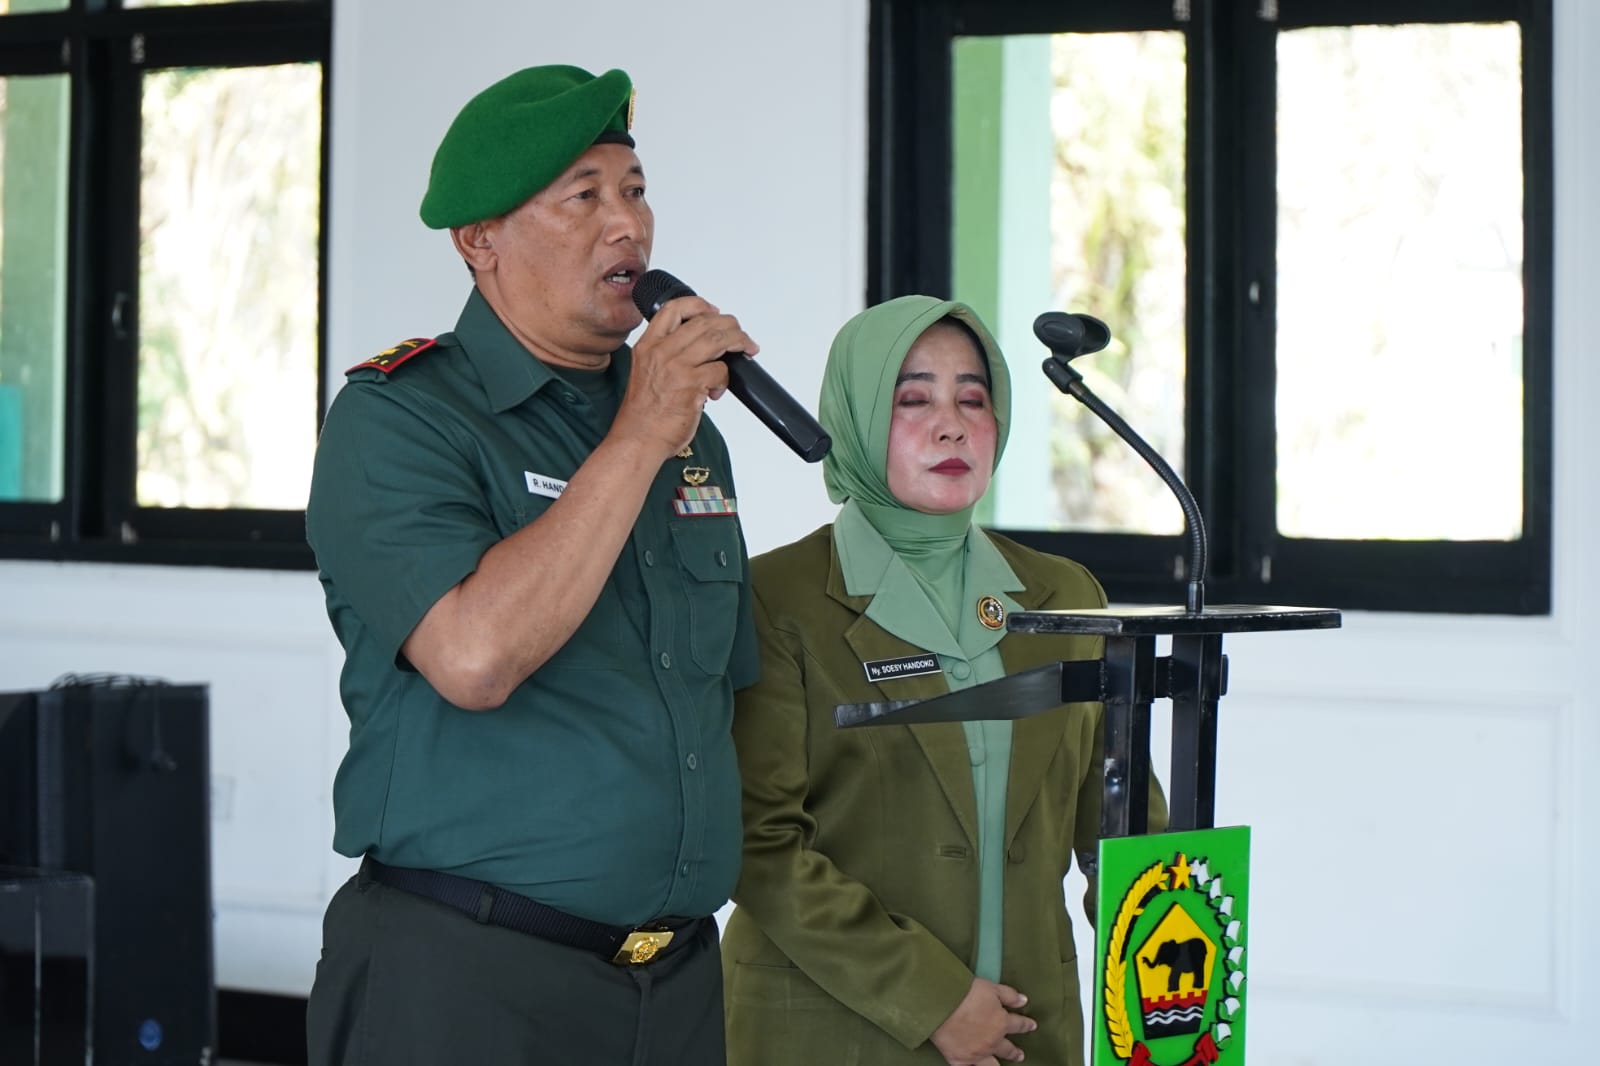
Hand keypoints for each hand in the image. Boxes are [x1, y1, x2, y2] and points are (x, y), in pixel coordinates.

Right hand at [614, 293, 758, 458]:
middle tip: (741, 336)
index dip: (699, 305)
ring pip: (717, 339)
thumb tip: (704, 348)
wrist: (637, 439)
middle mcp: (661, 351)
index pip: (674, 308)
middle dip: (730, 326)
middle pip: (704, 322)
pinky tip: (717, 391)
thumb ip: (669, 355)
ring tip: (745, 350)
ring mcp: (676, 367)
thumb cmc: (643, 414)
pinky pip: (721, 370)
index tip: (713, 311)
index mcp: (647, 346)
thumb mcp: (647, 372)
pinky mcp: (691, 385)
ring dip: (738, 342)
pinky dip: (726, 379)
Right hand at [929, 978, 1036, 1064]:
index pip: (1018, 1025)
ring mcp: (976, 1053)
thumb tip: (1023, 1000)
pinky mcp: (959, 1060)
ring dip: (997, 1065)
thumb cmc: (966, 993)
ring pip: (991, 1065)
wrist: (942, 1005)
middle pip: (1007, 1049)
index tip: (1032, 1026)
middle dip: (1015, 1052)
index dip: (1026, 1025)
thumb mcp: (991, 988)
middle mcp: (992, 1042)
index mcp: (1001, 1023)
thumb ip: (1009, 995)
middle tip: (1020, 1055)